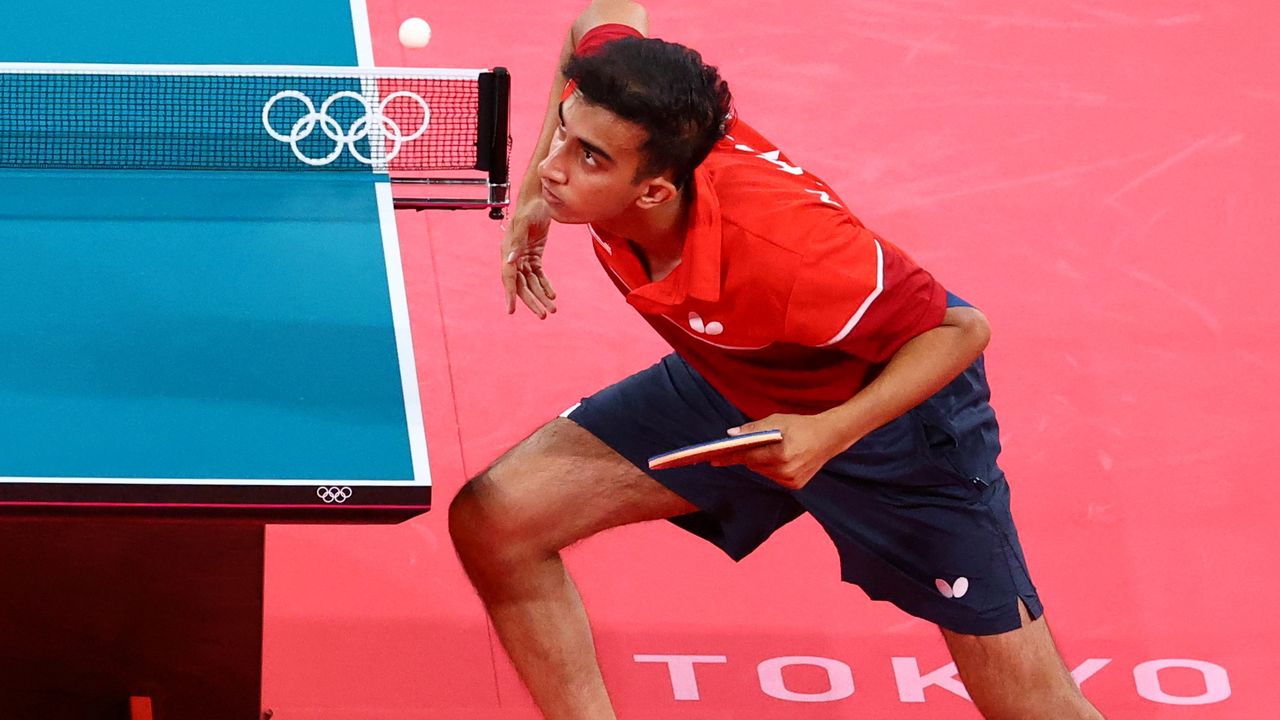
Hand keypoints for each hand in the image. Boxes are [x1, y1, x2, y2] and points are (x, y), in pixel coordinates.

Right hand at [501, 199, 556, 317]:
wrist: (539, 199)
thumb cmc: (530, 209)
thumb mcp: (524, 224)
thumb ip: (517, 243)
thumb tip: (510, 261)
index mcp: (507, 251)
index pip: (509, 277)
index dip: (510, 294)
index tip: (511, 310)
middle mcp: (513, 256)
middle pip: (522, 285)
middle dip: (532, 301)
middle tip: (543, 315)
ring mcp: (524, 256)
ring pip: (531, 282)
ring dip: (541, 296)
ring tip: (552, 310)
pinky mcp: (533, 254)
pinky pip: (539, 275)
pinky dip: (545, 285)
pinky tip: (553, 295)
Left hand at [711, 413, 850, 489]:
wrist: (830, 437)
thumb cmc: (802, 425)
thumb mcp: (777, 420)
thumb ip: (753, 429)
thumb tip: (731, 435)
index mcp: (782, 454)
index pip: (748, 457)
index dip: (729, 457)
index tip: (713, 460)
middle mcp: (786, 470)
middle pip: (753, 465)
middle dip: (748, 456)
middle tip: (744, 446)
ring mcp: (791, 480)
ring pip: (762, 472)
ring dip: (760, 462)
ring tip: (770, 449)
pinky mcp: (795, 485)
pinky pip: (773, 477)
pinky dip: (771, 468)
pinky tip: (780, 458)